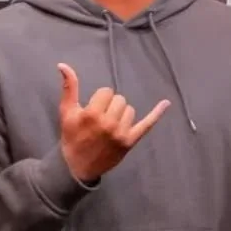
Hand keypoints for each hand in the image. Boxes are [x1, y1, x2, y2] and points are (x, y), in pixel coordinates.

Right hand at [58, 62, 169, 183]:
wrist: (77, 166)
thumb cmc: (72, 137)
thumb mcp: (66, 112)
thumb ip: (69, 88)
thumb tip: (63, 65)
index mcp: (93, 114)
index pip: (106, 92)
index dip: (99, 99)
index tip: (93, 110)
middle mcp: (109, 123)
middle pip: (119, 99)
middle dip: (110, 106)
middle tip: (101, 119)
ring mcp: (121, 134)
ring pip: (129, 110)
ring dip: (121, 114)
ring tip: (110, 126)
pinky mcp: (130, 142)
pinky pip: (147, 124)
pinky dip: (156, 113)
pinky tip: (166, 103)